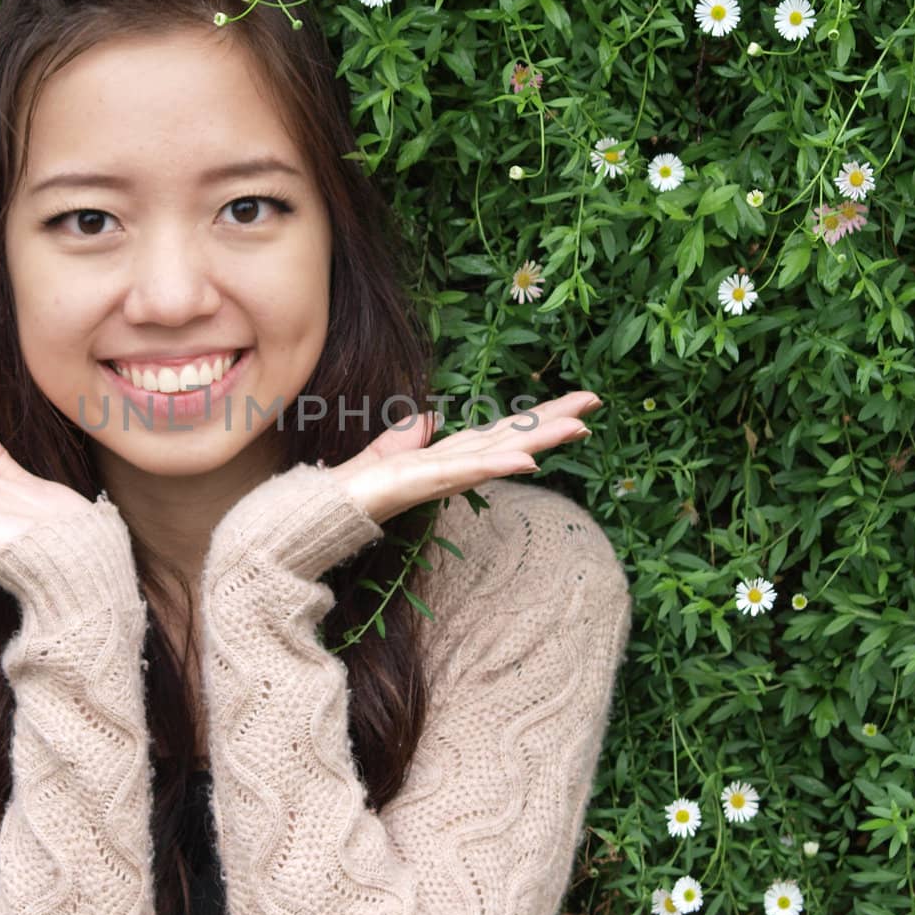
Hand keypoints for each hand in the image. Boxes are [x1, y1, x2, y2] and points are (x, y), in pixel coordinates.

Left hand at [325, 390, 600, 523]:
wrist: (320, 514)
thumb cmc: (351, 490)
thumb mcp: (382, 453)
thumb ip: (404, 438)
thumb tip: (425, 419)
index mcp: (447, 456)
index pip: (500, 432)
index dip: (537, 417)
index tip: (574, 401)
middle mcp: (452, 466)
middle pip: (511, 437)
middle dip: (553, 421)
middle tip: (594, 403)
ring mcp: (441, 476)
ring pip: (500, 452)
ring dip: (540, 441)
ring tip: (579, 427)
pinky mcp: (422, 482)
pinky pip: (466, 470)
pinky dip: (496, 463)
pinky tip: (526, 459)